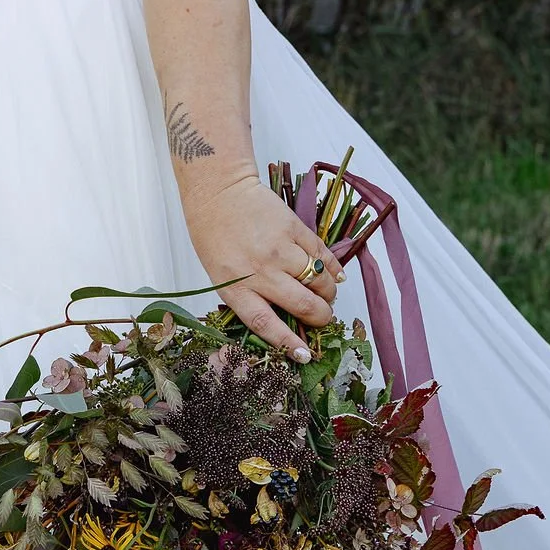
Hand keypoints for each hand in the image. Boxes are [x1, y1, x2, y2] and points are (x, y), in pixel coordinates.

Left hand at [183, 174, 344, 360]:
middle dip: (320, 317)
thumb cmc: (215, 238)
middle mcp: (259, 270)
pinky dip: (333, 269)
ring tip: (327, 295)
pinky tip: (334, 276)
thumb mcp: (222, 276)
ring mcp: (279, 248)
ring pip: (318, 281)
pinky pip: (322, 255)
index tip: (305, 355)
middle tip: (323, 318)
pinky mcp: (294, 228)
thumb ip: (250, 297)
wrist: (219, 193)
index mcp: (236, 287)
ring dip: (329, 293)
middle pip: (302, 304)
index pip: (266, 323)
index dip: (288, 343)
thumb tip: (287, 319)